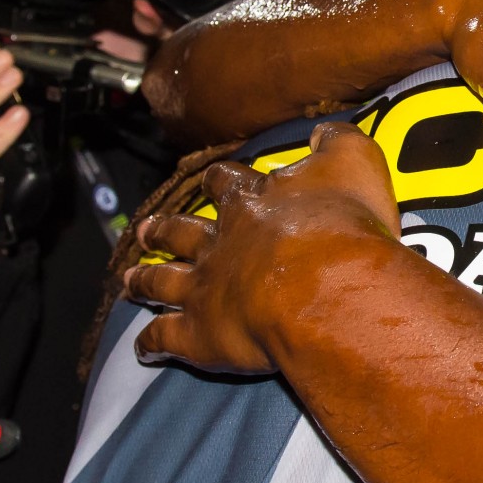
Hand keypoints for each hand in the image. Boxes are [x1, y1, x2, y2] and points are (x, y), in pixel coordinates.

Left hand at [126, 122, 403, 373]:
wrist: (326, 287)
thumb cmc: (344, 226)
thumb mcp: (354, 163)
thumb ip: (337, 142)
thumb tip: (321, 133)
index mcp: (251, 202)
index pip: (227, 184)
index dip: (219, 182)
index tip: (211, 180)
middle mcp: (219, 242)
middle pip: (181, 232)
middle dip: (164, 231)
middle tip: (146, 231)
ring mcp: (203, 289)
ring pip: (163, 281)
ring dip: (144, 280)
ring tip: (128, 280)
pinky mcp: (199, 334)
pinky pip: (165, 338)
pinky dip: (151, 343)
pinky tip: (141, 349)